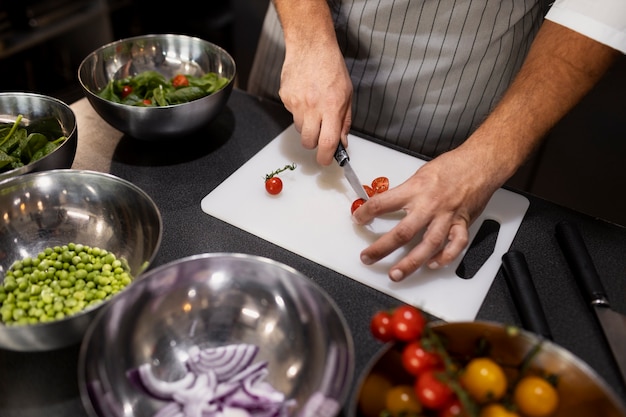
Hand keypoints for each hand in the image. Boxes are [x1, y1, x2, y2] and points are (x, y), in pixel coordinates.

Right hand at [278, 41, 352, 165]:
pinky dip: (298, 110)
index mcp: (332, 107)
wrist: (311, 46)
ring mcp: (296, 103)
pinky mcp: (285, 97)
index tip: (326, 160)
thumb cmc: (331, 68)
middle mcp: (313, 107)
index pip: (327, 143)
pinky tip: (305, 96)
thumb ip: (344, 122)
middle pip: (308, 142)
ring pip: (299, 129)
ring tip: (313, 108)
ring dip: (307, 126)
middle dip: (314, 144)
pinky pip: (291, 114)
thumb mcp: (347, 95)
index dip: (326, 157)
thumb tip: (342, 143)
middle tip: (320, 136)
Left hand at [352, 147, 500, 280]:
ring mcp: (447, 217)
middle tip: (367, 257)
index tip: (358, 219)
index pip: (383, 203)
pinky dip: (445, 257)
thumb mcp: (421, 173)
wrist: (480, 163)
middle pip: (403, 232)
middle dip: (382, 248)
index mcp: (416, 189)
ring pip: (428, 244)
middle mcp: (430, 205)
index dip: (366, 212)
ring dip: (411, 263)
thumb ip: (406, 191)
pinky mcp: (462, 223)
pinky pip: (455, 245)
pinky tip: (433, 265)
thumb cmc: (452, 166)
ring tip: (396, 274)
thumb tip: (387, 203)